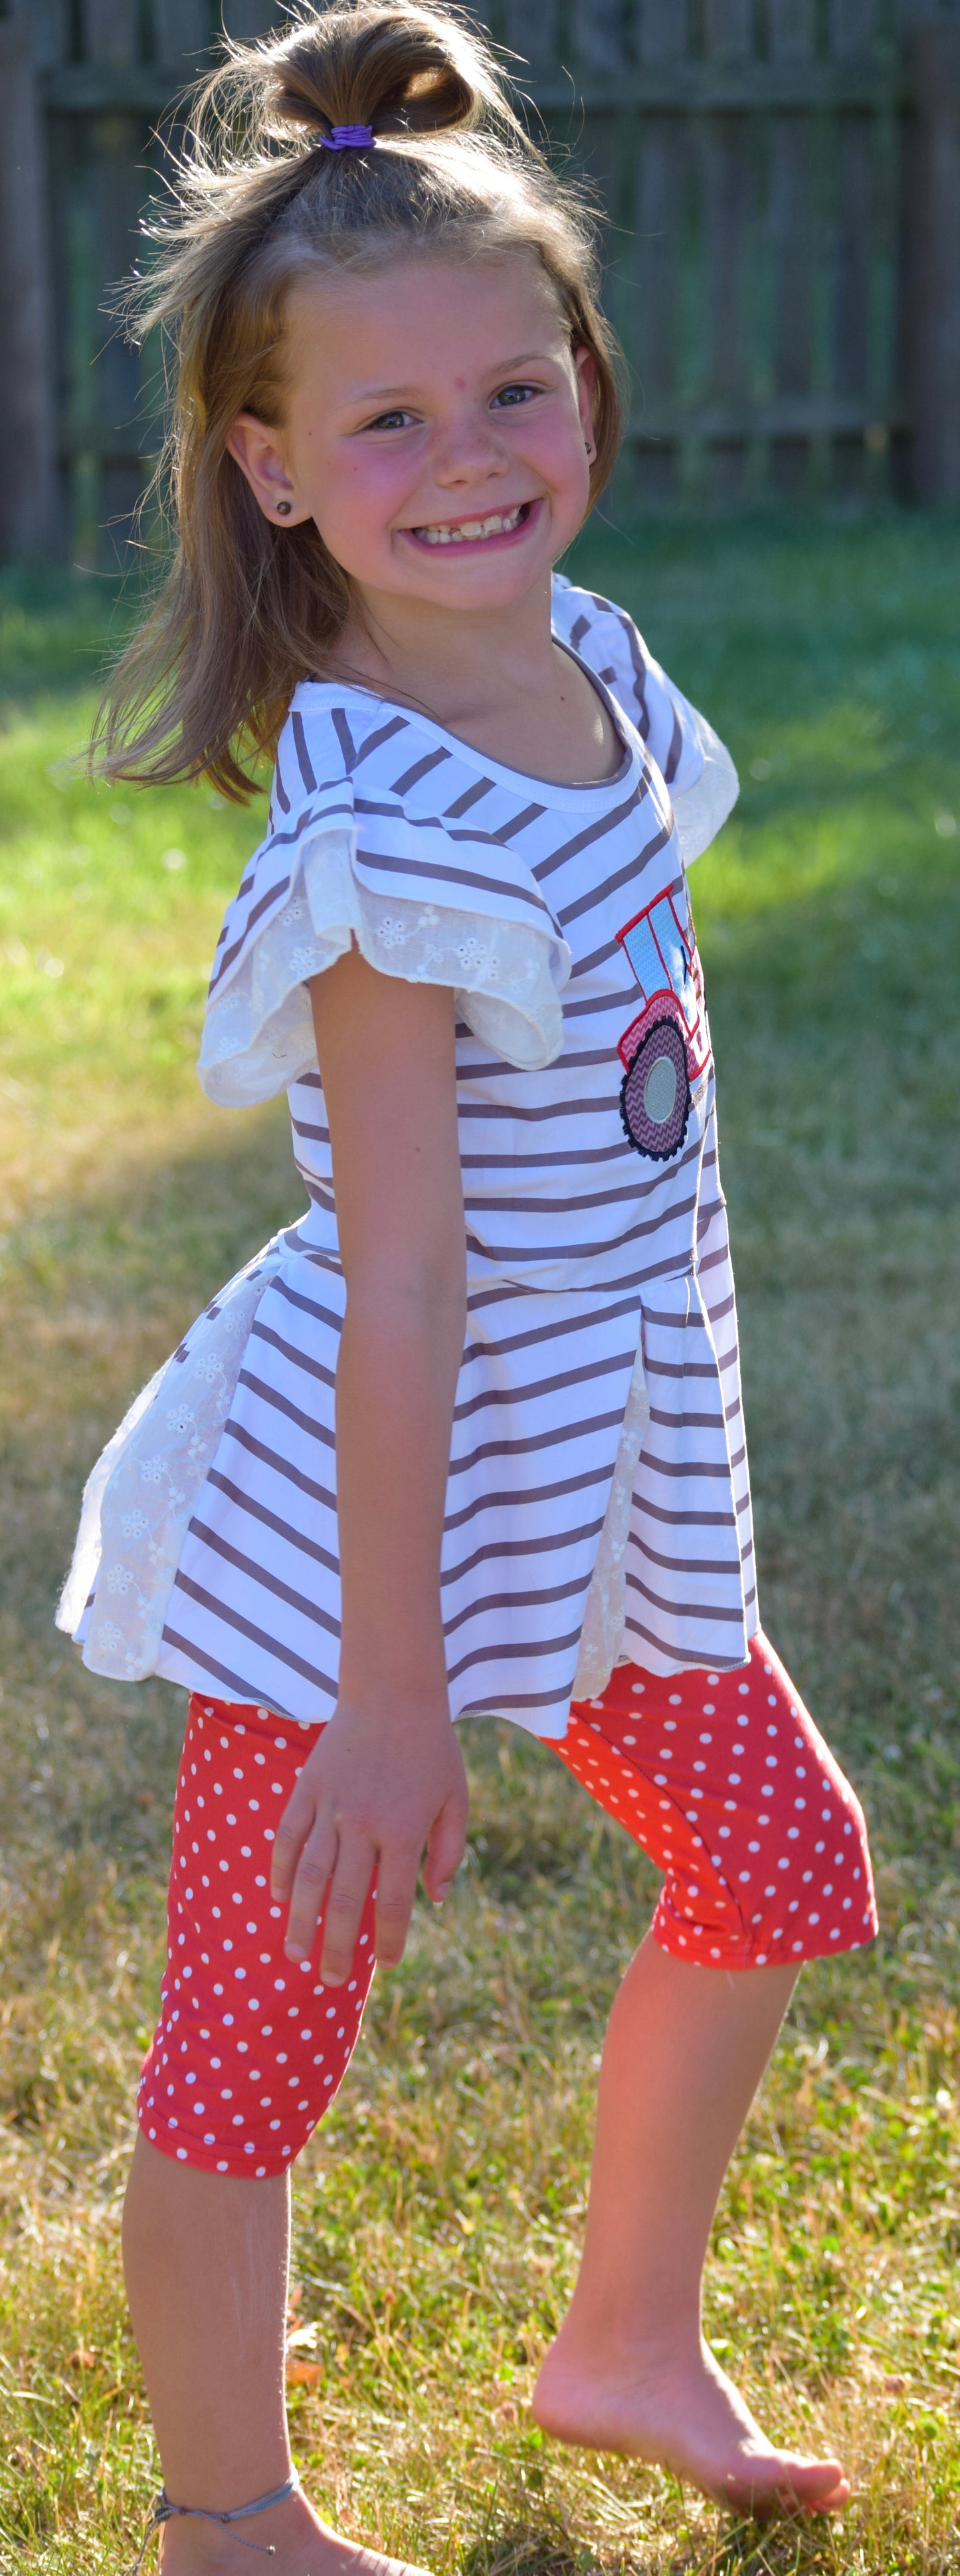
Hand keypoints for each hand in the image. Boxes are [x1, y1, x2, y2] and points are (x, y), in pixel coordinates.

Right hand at [270, 1694, 469, 1983]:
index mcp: (404, 1831)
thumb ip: (450, 1852)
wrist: (393, 1692)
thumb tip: (434, 1900)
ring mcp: (330, 1806)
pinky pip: (287, 1837)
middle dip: (337, 1947)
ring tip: (294, 1954)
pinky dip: (279, 1870)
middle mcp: (363, 1824)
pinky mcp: (307, 1788)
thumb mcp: (456, 1798)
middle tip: (331, 1980)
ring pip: (307, 1876)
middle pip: (345, 1901)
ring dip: (299, 1920)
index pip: (394, 1902)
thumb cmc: (431, 1749)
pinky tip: (277, 1897)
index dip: (391, 1939)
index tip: (388, 1964)